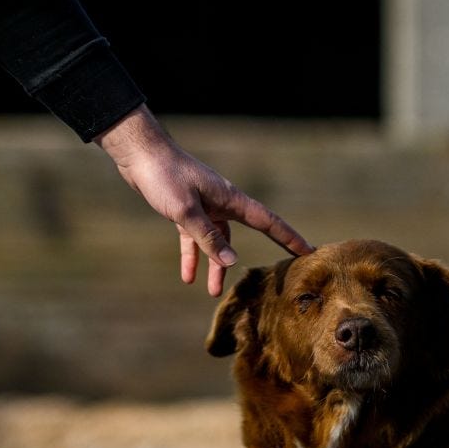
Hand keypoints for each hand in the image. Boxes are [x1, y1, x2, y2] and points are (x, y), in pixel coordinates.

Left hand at [95, 105, 313, 296]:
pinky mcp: (186, 209)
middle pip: (242, 236)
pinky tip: (187, 277)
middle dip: (252, 258)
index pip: (268, 222)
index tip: (308, 250)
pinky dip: (192, 255)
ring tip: (212, 293)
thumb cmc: (165, 177)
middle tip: (270, 281)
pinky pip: (194, 237)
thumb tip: (231, 262)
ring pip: (215, 241)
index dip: (289, 237)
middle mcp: (222, 203)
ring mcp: (205, 206)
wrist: (140, 154)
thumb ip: (207, 238)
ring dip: (214, 265)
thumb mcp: (186, 211)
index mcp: (230, 200)